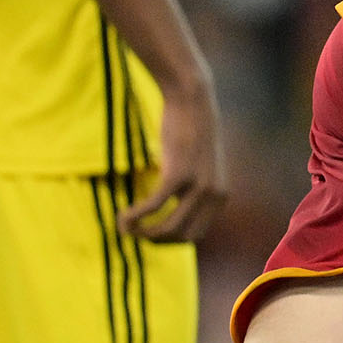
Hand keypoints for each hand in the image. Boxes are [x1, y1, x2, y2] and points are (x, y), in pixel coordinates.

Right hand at [119, 78, 225, 241]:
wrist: (192, 101)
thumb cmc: (191, 131)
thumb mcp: (198, 165)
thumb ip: (191, 188)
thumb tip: (172, 208)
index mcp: (220, 195)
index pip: (195, 235)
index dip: (169, 241)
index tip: (149, 233)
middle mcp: (214, 194)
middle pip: (181, 237)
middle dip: (154, 240)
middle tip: (133, 231)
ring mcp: (197, 185)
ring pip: (167, 228)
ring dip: (141, 232)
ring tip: (124, 225)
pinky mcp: (177, 174)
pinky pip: (153, 207)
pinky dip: (134, 217)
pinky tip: (122, 215)